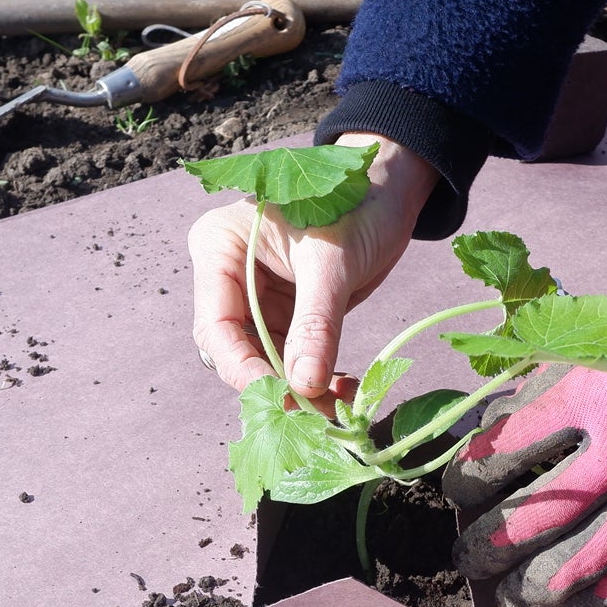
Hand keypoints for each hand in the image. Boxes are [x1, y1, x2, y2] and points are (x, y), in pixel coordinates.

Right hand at [187, 132, 436, 403]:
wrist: (390, 191)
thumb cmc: (356, 203)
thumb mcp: (334, 262)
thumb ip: (316, 324)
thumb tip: (304, 386)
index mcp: (220, 248)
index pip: (216, 324)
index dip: (243, 367)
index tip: (281, 397)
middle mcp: (229, 276)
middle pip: (235, 349)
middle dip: (273, 383)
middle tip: (311, 415)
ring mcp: (257, 297)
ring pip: (264, 361)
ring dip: (299, 389)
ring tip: (338, 409)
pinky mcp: (287, 313)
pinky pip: (292, 358)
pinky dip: (316, 378)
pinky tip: (345, 391)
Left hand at [442, 252, 606, 606]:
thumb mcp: (596, 340)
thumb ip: (543, 384)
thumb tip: (492, 428)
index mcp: (590, 394)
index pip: (508, 449)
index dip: (471, 478)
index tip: (458, 491)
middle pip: (542, 512)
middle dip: (494, 545)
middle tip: (469, 561)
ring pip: (595, 550)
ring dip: (544, 582)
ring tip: (513, 597)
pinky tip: (582, 601)